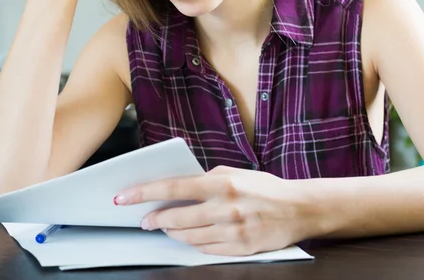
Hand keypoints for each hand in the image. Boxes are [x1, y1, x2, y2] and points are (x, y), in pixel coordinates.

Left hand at [114, 166, 314, 255]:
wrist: (298, 209)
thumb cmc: (265, 187)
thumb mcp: (236, 173)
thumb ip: (208, 179)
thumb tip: (180, 187)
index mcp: (222, 183)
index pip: (174, 188)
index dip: (145, 193)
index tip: (124, 197)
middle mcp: (225, 207)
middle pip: (176, 218)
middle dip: (155, 220)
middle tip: (145, 220)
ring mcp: (232, 230)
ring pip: (188, 237)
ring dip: (171, 233)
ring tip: (164, 228)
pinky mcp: (239, 248)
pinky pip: (205, 249)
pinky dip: (193, 243)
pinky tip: (189, 237)